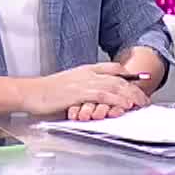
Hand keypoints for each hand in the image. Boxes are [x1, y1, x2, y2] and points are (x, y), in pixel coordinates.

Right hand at [19, 63, 148, 118]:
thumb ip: (84, 91)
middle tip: (145, 99)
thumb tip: (97, 99)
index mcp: (85, 70)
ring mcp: (83, 82)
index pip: (112, 69)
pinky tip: (125, 106)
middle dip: (134, 88)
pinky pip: (103, 95)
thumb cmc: (46, 93)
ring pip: (114, 86)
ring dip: (130, 95)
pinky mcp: (79, 93)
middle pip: (118, 78)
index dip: (128, 74)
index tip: (141, 79)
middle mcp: (87, 73)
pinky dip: (116, 100)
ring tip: (141, 104)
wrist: (30, 92)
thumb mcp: (69, 88)